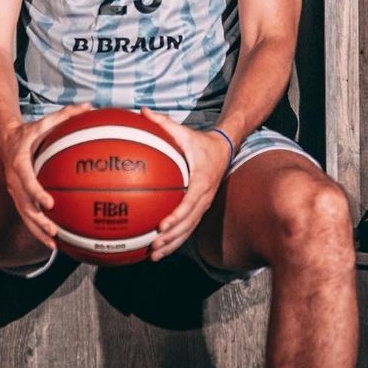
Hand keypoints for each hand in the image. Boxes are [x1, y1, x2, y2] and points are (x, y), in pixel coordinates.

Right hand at [0, 102, 93, 249]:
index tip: (50, 203)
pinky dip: (38, 228)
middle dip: (37, 221)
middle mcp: (14, 179)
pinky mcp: (17, 196)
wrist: (4, 137)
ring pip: (24, 215)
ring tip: (53, 245)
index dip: (37, 193)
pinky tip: (54, 240)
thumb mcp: (45, 121)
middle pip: (24, 205)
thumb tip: (90, 106)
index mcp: (19, 162)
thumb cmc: (29, 130)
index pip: (26, 180)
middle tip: (53, 231)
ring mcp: (14, 190)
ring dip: (37, 231)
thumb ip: (66, 114)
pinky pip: (27, 215)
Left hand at [138, 108, 232, 260]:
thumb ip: (164, 123)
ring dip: (172, 245)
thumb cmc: (200, 141)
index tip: (161, 226)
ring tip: (154, 255)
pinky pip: (188, 228)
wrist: (224, 150)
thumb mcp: (184, 131)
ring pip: (188, 230)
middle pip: (188, 223)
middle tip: (153, 247)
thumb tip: (143, 111)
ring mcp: (203, 205)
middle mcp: (204, 197)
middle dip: (171, 238)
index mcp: (201, 181)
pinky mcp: (200, 209)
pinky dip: (175, 239)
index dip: (176, 216)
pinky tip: (158, 249)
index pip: (189, 203)